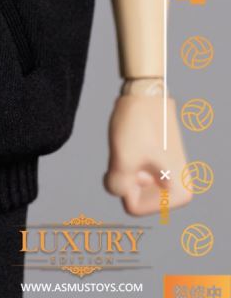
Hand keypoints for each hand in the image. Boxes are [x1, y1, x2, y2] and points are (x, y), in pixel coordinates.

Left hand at [103, 94, 192, 215]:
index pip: (132, 206)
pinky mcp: (161, 162)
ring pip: (131, 182)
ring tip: (133, 142)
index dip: (125, 181)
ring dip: (125, 165)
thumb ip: (116, 187)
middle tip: (132, 148)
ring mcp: (169, 175)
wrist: (145, 91)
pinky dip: (128, 157)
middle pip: (133, 196)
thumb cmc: (137, 125)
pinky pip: (134, 170)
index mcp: (180, 194)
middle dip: (125, 173)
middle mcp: (179, 188)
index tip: (134, 157)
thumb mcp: (121, 160)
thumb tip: (118, 189)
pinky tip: (133, 139)